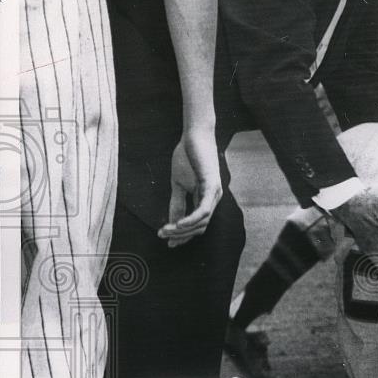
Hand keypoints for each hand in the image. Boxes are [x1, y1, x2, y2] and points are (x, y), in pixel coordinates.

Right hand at [158, 128, 222, 247]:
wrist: (193, 135)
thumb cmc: (187, 157)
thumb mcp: (178, 185)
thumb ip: (177, 203)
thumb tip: (172, 222)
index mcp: (206, 199)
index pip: (198, 225)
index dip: (183, 236)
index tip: (167, 242)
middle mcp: (213, 199)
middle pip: (200, 228)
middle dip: (180, 235)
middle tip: (162, 235)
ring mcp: (215, 193)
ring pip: (202, 222)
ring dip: (183, 229)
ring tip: (166, 230)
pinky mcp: (212, 186)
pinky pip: (204, 210)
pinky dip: (191, 220)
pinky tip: (178, 224)